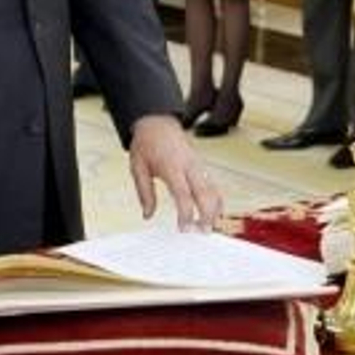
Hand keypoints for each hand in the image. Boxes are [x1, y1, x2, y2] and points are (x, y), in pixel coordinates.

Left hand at [128, 115, 223, 230]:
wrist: (157, 122)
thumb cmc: (147, 144)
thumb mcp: (138, 168)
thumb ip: (144, 193)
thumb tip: (148, 215)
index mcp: (172, 166)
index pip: (183, 193)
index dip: (186, 213)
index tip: (185, 228)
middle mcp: (189, 165)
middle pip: (204, 193)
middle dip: (207, 214)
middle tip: (204, 232)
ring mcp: (198, 165)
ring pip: (213, 189)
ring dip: (214, 209)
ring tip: (210, 227)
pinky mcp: (201, 166)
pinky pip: (212, 184)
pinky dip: (216, 199)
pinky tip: (215, 213)